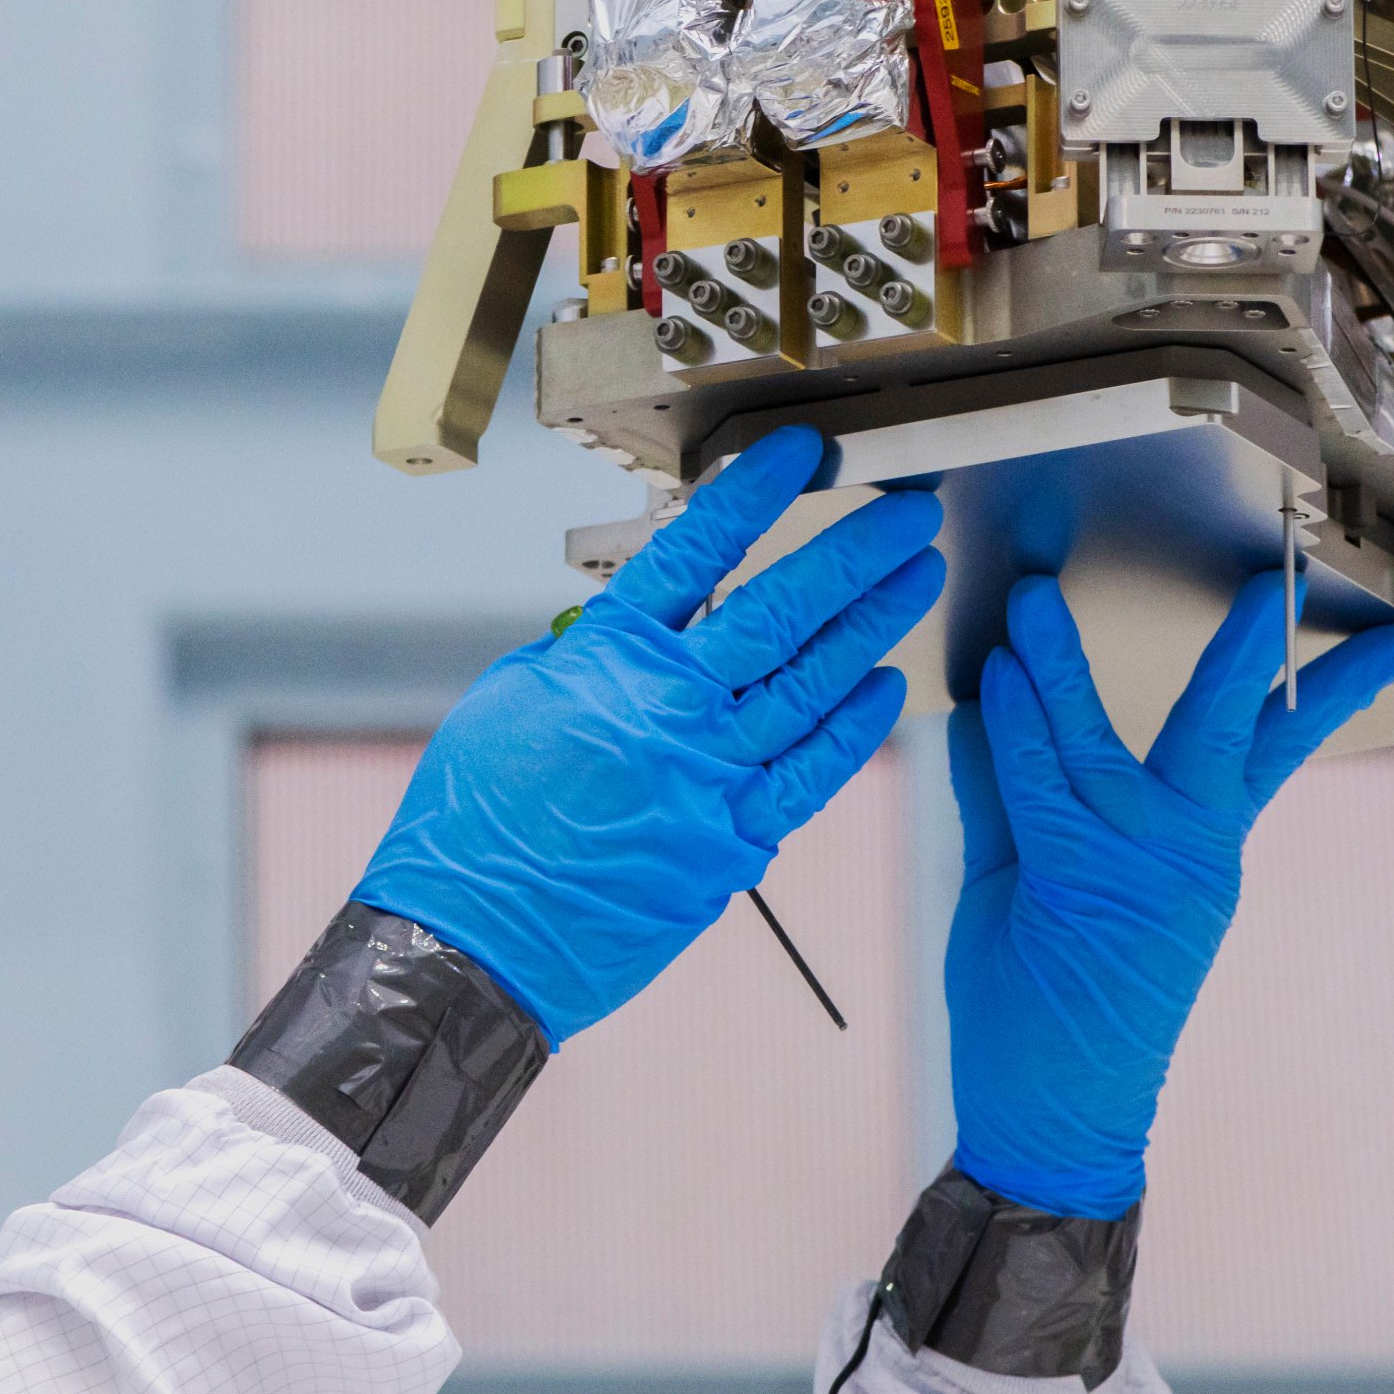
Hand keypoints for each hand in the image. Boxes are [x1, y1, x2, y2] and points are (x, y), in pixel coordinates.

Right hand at [356, 426, 940, 1045]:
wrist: (476, 940)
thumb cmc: (476, 823)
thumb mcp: (510, 699)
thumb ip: (585, 652)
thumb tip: (638, 624)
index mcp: (606, 659)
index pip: (697, 552)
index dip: (756, 494)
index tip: (804, 453)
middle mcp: (667, 709)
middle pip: (781, 610)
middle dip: (855, 554)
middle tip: (909, 514)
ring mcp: (708, 778)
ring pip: (812, 683)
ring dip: (875, 624)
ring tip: (917, 578)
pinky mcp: (731, 844)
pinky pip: (811, 772)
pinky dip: (854, 726)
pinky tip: (887, 685)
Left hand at [944, 573, 1393, 1217]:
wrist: (1057, 1125)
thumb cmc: (1050, 1007)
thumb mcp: (1034, 878)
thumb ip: (1013, 789)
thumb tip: (984, 704)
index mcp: (1204, 848)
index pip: (1275, 744)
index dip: (1328, 685)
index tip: (1378, 634)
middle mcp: (1190, 854)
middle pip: (1233, 729)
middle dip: (1252, 650)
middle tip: (1276, 577)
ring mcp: (1139, 873)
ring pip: (1103, 745)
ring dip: (1063, 666)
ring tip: (1034, 599)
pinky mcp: (1077, 889)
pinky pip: (1041, 788)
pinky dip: (1015, 729)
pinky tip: (997, 679)